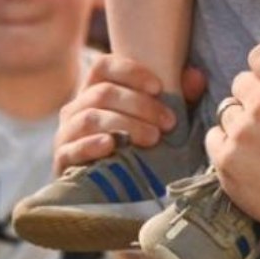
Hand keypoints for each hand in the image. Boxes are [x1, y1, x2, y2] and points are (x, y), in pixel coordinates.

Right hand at [54, 52, 204, 173]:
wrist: (109, 193)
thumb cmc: (136, 148)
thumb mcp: (159, 121)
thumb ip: (180, 98)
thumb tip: (197, 76)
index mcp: (95, 90)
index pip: (104, 65)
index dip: (130, 71)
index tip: (158, 87)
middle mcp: (77, 107)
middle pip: (103, 92)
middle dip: (140, 105)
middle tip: (168, 123)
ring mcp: (67, 132)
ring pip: (91, 117)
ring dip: (125, 125)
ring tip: (152, 138)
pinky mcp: (62, 159)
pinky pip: (72, 147)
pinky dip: (92, 144)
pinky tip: (111, 146)